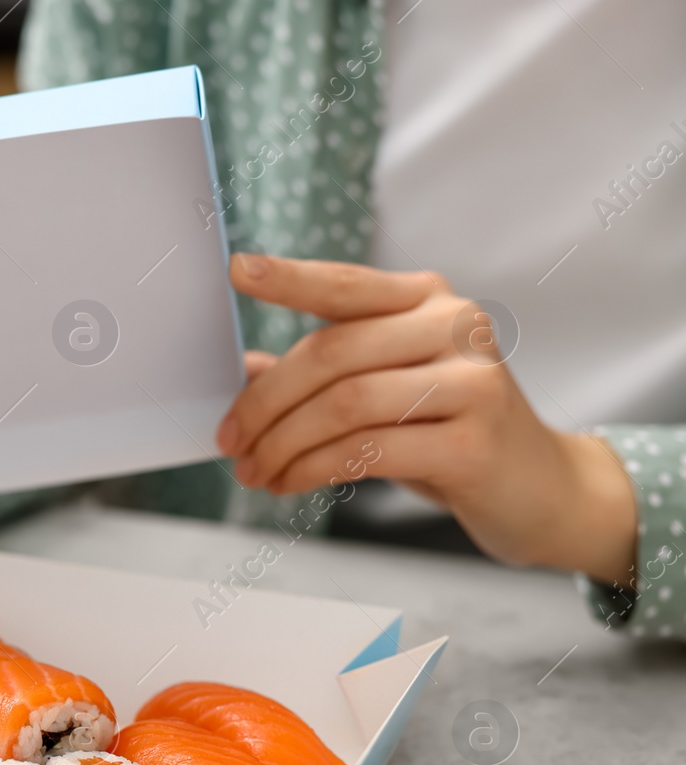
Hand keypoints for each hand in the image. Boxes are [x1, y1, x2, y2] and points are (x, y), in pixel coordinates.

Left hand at [217, 253, 637, 585]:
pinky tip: (289, 483)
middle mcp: (456, 327)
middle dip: (265, 403)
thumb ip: (322, 374)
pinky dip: (313, 469)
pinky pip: (368, 451)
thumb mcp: (386, 390)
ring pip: (344, 405)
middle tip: (228, 442)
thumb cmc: (447, 432)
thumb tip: (242, 371)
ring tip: (253, 473)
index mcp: (429, 300)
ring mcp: (472, 383)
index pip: (347, 285)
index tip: (236, 270)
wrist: (541, 488)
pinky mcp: (473, 442)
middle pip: (331, 354)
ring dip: (283, 444)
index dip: (290, 277)